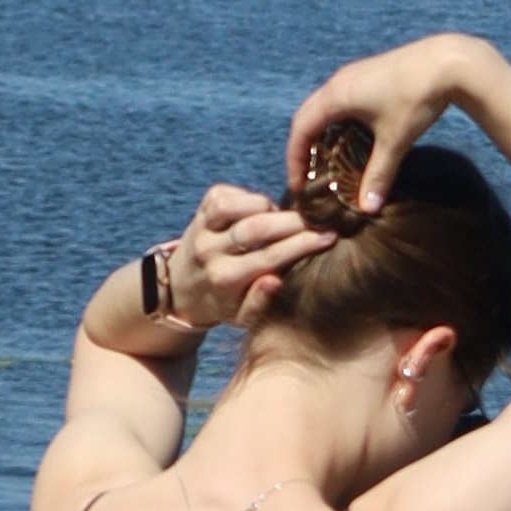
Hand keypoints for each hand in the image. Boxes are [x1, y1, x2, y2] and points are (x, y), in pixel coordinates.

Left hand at [168, 184, 338, 328]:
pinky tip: (260, 212)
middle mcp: (208, 250)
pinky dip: (249, 198)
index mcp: (224, 279)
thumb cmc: (224, 303)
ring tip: (282, 219)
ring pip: (239, 204)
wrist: (181, 288)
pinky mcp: (200, 209)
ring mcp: (201, 226)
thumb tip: (275, 280)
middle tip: (320, 221)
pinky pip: (226, 193)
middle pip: (256, 228)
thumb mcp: (242, 317)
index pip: (269, 257)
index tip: (329, 236)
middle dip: (294, 222)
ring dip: (268, 207)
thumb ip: (259, 302)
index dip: (303, 244)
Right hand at [285, 33, 499, 213]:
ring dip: (321, 133)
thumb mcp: (396, 141)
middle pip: (307, 116)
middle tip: (307, 176)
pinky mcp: (369, 75)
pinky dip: (338, 123)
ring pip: (325, 107)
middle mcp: (338, 81)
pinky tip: (352, 140)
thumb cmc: (417, 98)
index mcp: (336, 95)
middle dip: (304, 147)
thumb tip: (367, 209)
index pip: (301, 129)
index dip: (295, 159)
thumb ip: (379, 175)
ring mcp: (353, 76)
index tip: (296, 185)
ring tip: (327, 161)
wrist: (449, 62)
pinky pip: (342, 101)